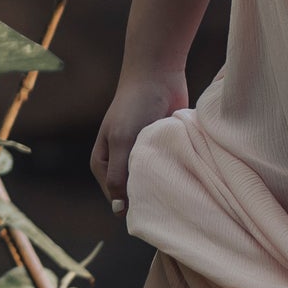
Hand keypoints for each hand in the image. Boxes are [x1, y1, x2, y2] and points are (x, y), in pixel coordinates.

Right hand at [90, 68, 191, 214]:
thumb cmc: (134, 105)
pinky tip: (184, 171)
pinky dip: (174, 171)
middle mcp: (121, 163)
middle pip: (135, 193)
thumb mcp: (122, 141)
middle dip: (150, 196)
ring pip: (153, 182)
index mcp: (103, 164)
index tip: (154, 207)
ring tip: (176, 183)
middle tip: (168, 198)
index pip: (116, 199)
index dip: (134, 205)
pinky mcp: (161, 150)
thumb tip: (118, 212)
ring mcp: (141, 157)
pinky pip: (166, 169)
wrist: (158, 75)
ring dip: (164, 184)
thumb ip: (118, 176)